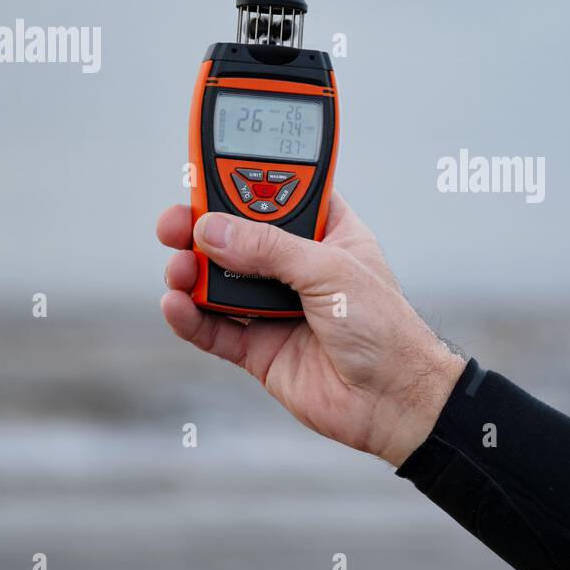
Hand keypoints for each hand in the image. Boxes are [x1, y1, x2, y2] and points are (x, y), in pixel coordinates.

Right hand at [156, 192, 466, 466]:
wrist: (394, 400)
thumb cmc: (385, 328)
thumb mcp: (330, 271)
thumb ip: (269, 249)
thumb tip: (212, 230)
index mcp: (327, 234)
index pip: (277, 195)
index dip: (244, 181)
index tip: (205, 169)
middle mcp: (297, 268)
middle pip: (237, 237)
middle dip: (202, 227)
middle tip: (175, 222)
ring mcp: (276, 308)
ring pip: (218, 282)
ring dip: (191, 272)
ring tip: (179, 270)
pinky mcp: (259, 348)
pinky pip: (213, 329)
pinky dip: (189, 317)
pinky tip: (175, 305)